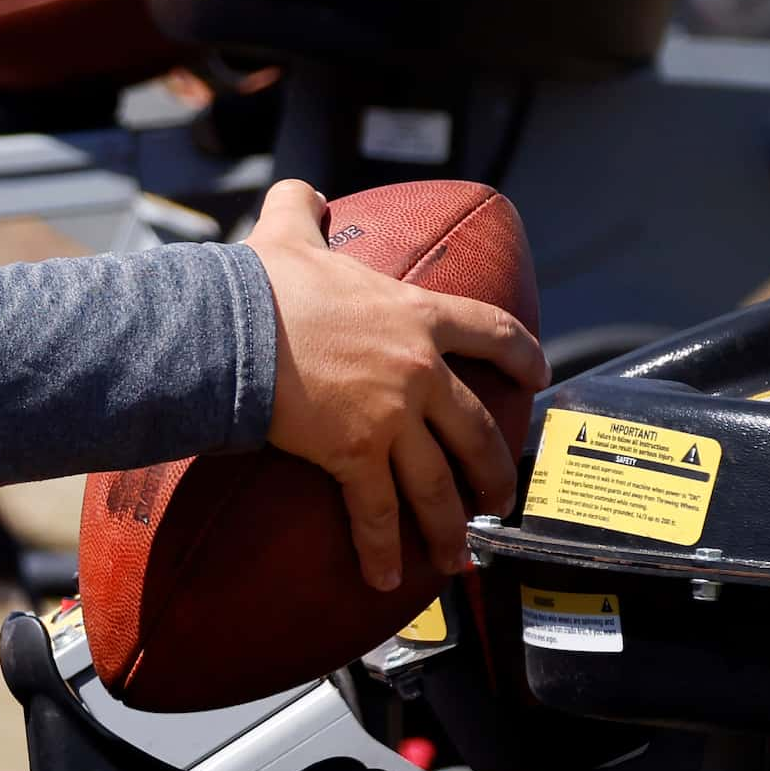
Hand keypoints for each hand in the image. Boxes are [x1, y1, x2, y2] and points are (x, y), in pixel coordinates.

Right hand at [245, 180, 546, 591]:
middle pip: (476, 429)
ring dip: (451, 525)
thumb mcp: (289, 230)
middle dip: (493, 470)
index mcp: (414, 313)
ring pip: (438, 483)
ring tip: (459, 556)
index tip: (536, 375)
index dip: (520, 355)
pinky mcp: (356, 456)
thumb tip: (307, 193)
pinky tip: (387, 577)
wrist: (232, 330)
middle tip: (498, 497)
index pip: (492, 331)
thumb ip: (305, 207)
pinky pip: (376, 513)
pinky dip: (383, 550)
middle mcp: (417, 369)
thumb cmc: (261, 284)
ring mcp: (392, 417)